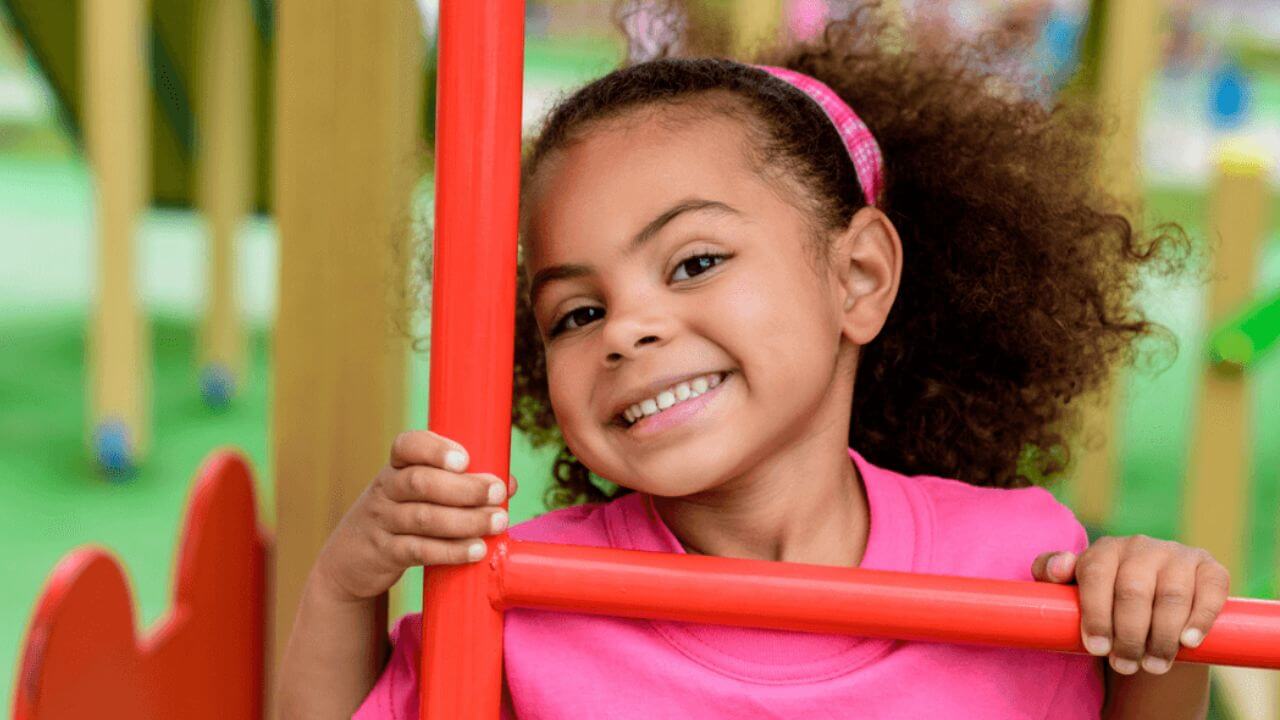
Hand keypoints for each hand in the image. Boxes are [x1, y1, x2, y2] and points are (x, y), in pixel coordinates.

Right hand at [313, 430, 517, 602]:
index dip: (435, 449)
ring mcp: (382, 522)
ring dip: (466, 520)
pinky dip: (451, 551)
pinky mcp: (385, 553)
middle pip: (421, 482)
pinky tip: (476, 550)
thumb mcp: (419, 495)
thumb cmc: (401, 517)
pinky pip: (419, 550)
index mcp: (396, 467)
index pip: (406, 446)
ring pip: (423, 517)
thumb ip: (460, 486)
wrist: (350, 560)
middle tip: (497, 492)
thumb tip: (509, 484)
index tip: (465, 458)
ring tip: (498, 522)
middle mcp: (386, 489)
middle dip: (464, 487)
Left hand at [1031, 536, 1229, 675]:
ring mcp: (1178, 556)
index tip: (1097, 648)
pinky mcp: (1210, 569)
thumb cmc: (1104, 603)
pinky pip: (1210, 592)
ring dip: (1161, 637)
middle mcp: (1141, 546)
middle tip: (1124, 665)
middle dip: (1128, 635)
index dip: (1096, 614)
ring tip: (1152, 665)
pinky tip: (1188, 642)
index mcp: (1105, 550)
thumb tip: (1058, 568)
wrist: (1152, 612)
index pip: (1096, 575)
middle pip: (1133, 591)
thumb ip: (1050, 572)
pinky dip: (1200, 619)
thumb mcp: (1071, 590)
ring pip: (1171, 596)